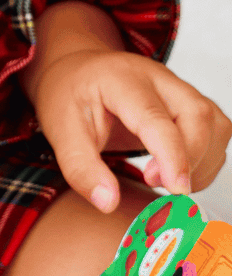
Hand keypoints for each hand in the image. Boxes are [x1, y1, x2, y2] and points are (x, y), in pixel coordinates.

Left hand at [29, 46, 230, 212]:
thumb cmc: (69, 96)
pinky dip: (206, 158)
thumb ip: (81, 168)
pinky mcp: (187, 101)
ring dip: (202, 162)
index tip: (176, 190)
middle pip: (197, 115)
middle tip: (157, 184)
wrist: (74, 72)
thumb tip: (108, 202)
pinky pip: (216, 129)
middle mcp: (155, 77)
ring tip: (167, 180)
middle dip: (191, 160)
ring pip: (214, 123)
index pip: (156, 117)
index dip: (172, 156)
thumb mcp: (60, 130)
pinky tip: (176, 172)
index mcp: (119, 79)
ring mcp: (175, 86)